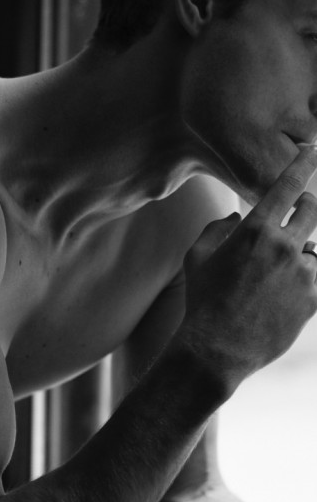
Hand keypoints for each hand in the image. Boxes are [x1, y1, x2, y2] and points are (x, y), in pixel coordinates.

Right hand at [178, 146, 316, 383]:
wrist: (216, 350)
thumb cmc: (202, 302)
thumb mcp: (197, 258)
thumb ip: (217, 229)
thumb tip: (235, 216)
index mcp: (255, 231)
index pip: (287, 187)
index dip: (302, 165)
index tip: (312, 151)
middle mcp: (283, 246)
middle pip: (311, 210)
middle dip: (306, 207)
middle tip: (297, 214)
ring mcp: (302, 273)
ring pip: (314, 250)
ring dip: (302, 254)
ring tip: (276, 277)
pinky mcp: (313, 299)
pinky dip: (306, 281)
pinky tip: (285, 296)